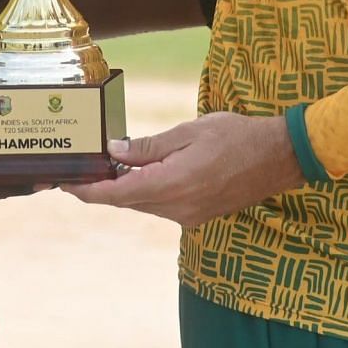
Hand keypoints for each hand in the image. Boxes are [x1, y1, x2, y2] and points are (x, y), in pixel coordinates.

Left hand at [67, 113, 302, 226]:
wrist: (280, 158)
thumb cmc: (237, 136)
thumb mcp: (189, 131)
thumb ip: (149, 147)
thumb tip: (113, 150)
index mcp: (172, 185)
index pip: (117, 194)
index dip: (88, 191)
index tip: (66, 185)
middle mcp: (178, 208)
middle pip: (127, 202)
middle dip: (102, 189)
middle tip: (80, 171)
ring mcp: (189, 216)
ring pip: (144, 205)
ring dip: (125, 190)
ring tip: (108, 167)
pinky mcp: (198, 215)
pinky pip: (162, 206)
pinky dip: (146, 192)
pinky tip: (141, 174)